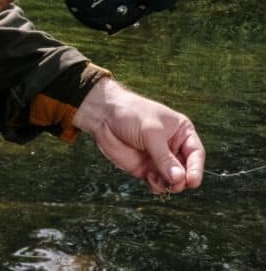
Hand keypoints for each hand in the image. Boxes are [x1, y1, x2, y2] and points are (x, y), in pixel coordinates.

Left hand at [73, 77, 204, 193]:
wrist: (105, 115)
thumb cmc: (132, 115)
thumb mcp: (151, 133)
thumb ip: (165, 158)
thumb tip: (179, 179)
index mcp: (181, 132)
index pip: (196, 153)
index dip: (196, 169)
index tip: (192, 181)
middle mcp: (172, 147)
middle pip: (186, 170)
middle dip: (182, 180)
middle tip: (174, 183)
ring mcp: (158, 159)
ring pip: (172, 180)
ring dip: (169, 185)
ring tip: (158, 179)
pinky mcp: (145, 168)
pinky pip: (157, 183)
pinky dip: (156, 186)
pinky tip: (150, 179)